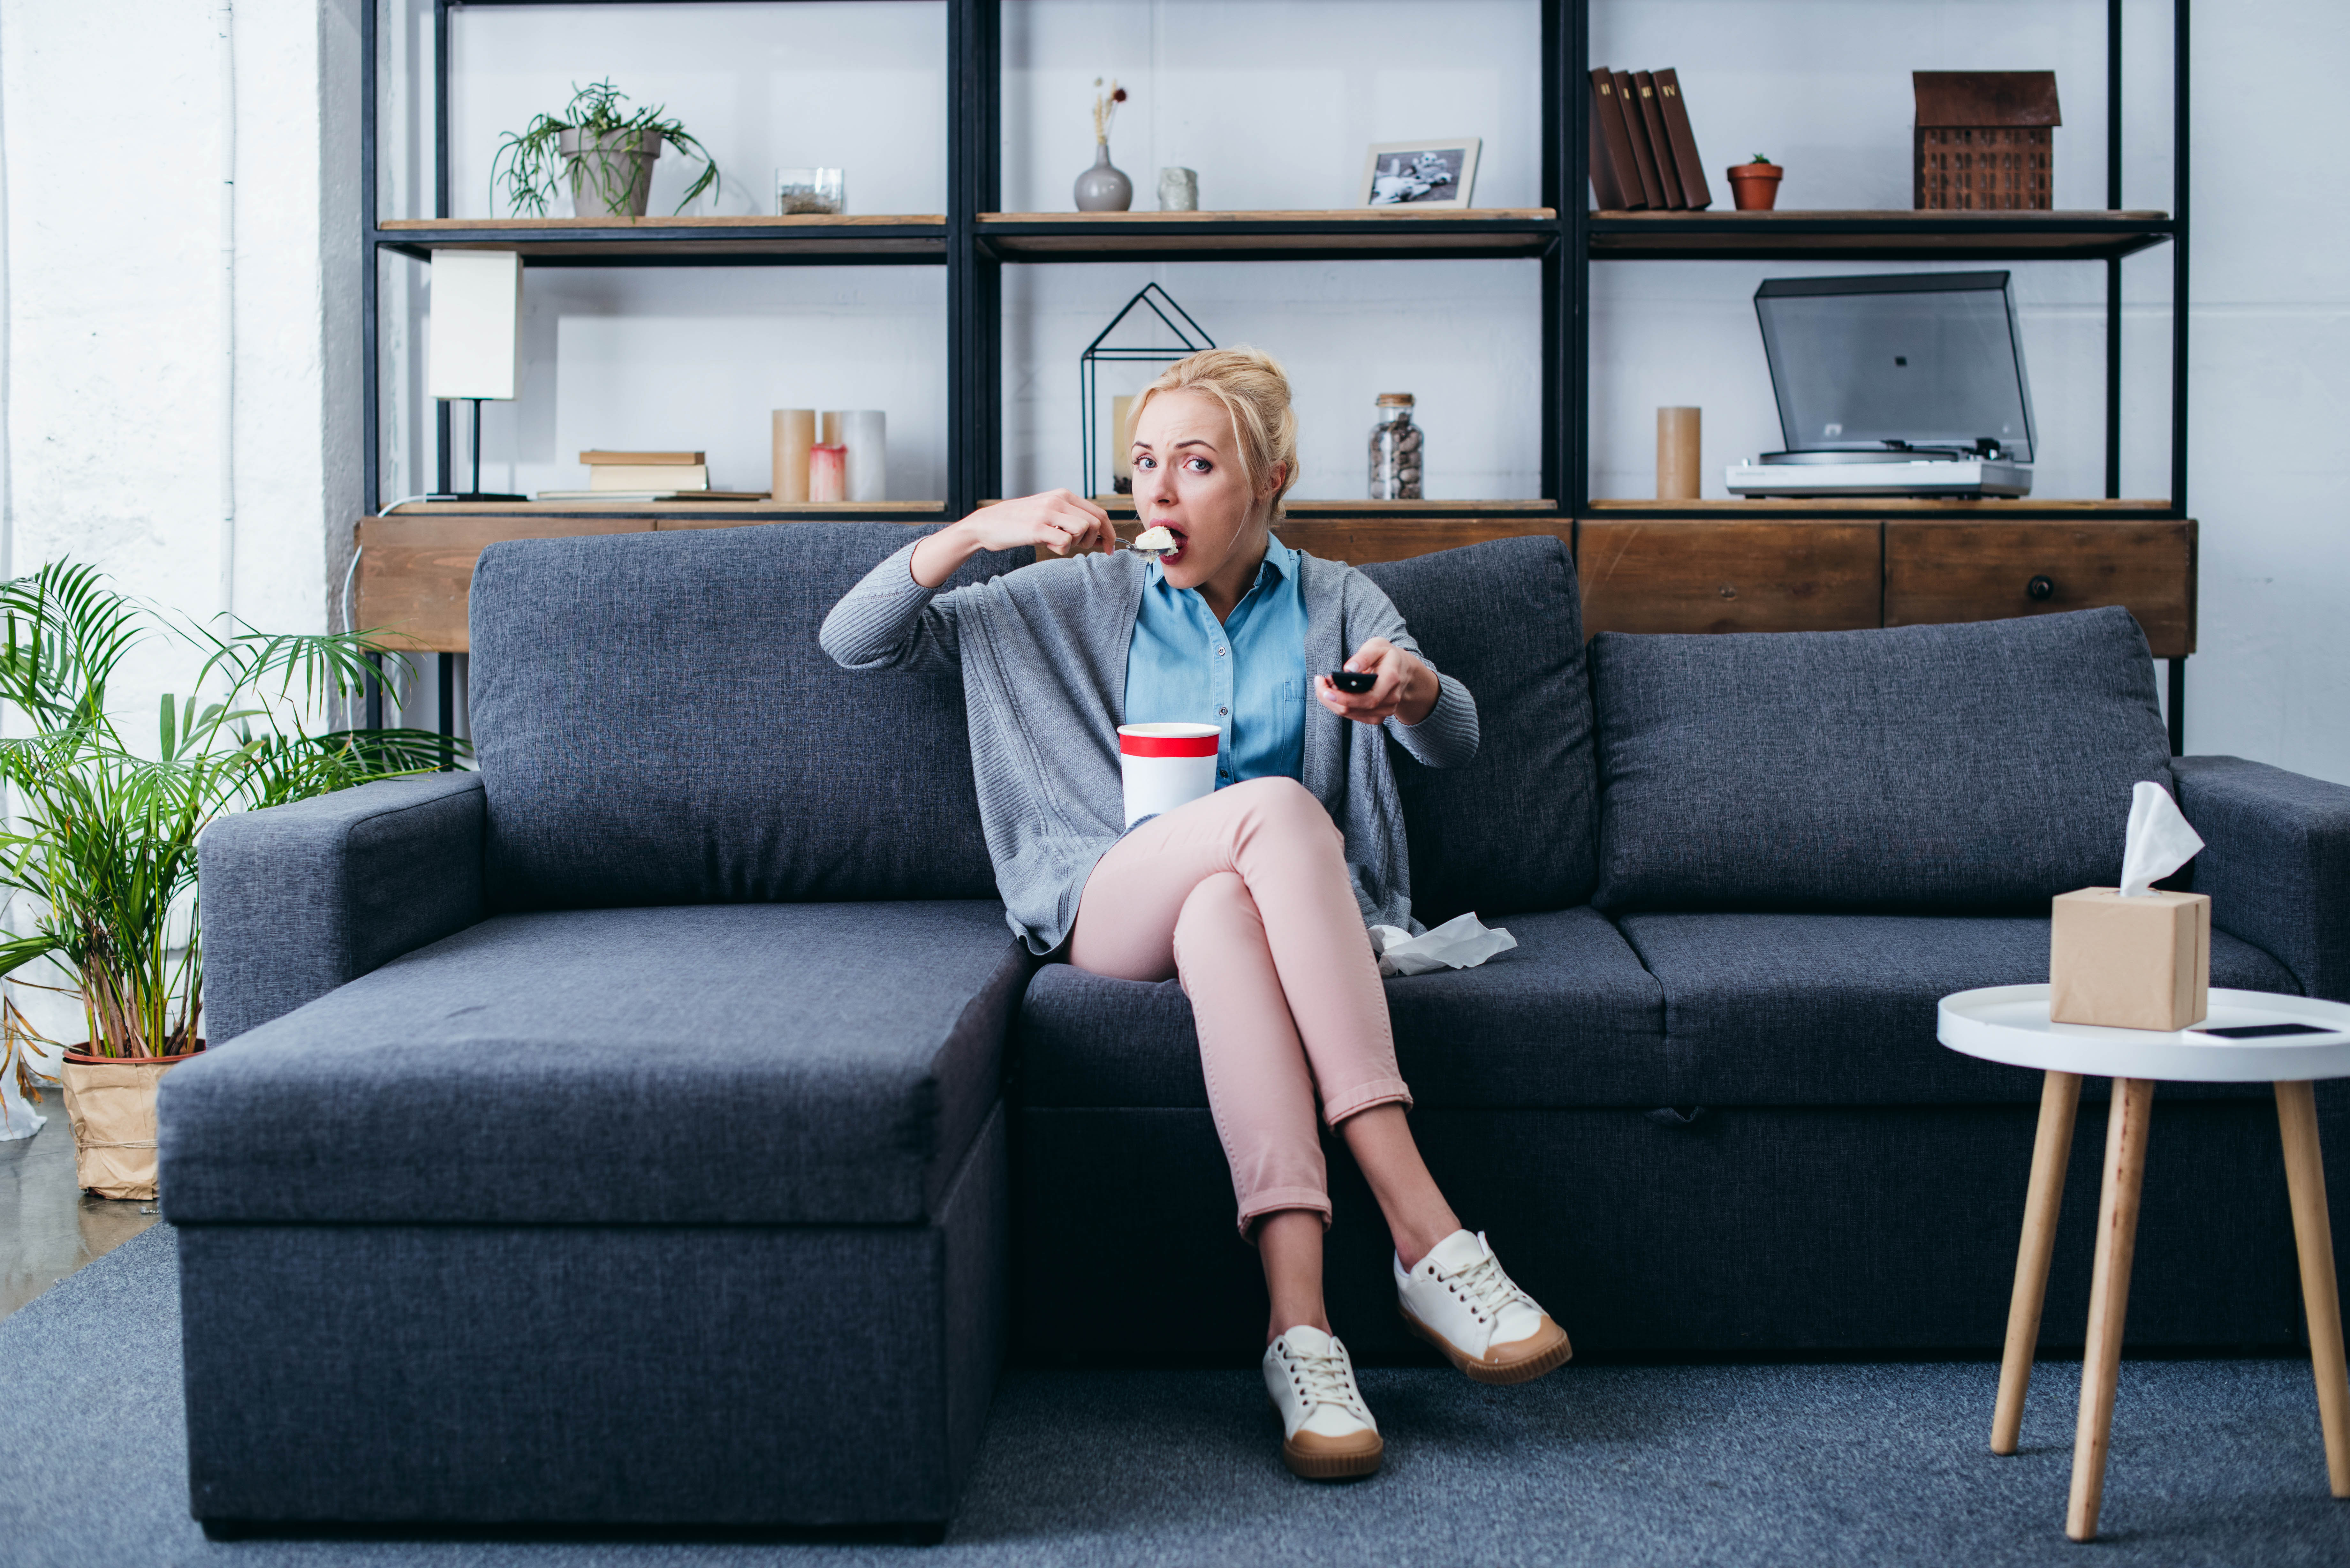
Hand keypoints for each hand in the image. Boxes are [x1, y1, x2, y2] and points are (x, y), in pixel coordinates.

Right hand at [910, 490, 1114, 586]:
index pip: (1099, 512)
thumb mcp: (1048, 513)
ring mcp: (1048, 513)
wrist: (988, 524)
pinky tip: (1048, 545)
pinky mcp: (1037, 527)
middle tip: (1078, 547)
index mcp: (1063, 495)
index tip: (1110, 548)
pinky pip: (1065, 542)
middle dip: (1094, 540)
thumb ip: (1071, 519)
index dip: (1109, 533)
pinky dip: (1061, 549)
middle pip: (1095, 522)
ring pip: (1083, 530)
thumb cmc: (1019, 522)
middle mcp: (1058, 500)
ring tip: (1059, 543)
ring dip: (1077, 544)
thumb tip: (1099, 536)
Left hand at [1316, 637, 1436, 727]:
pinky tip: (1334, 693)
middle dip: (1331, 698)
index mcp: (1392, 679)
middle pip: (1355, 708)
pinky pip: (1353, 715)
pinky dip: (1339, 705)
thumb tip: (1348, 669)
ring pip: (1351, 714)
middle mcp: (1390, 699)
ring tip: (1325, 685)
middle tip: (1319, 683)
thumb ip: (1364, 656)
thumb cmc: (1387, 656)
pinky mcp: (1378, 715)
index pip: (1368, 697)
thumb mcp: (1378, 646)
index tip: (1324, 688)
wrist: (1403, 670)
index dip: (1344, 697)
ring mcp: (1385, 710)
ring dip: (1333, 701)